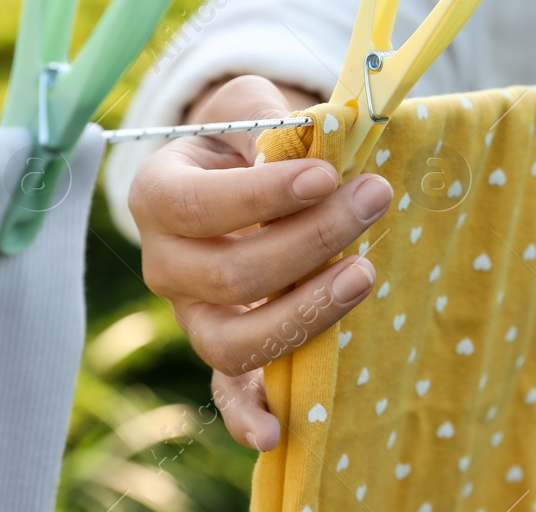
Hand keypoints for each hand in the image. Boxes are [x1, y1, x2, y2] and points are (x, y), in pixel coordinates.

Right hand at [129, 75, 392, 450]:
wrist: (232, 169)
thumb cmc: (248, 136)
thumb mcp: (251, 108)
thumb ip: (276, 119)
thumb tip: (325, 135)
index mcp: (161, 196)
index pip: (200, 206)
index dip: (264, 197)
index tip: (328, 174)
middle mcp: (166, 264)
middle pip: (231, 274)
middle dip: (312, 239)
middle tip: (374, 198)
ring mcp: (194, 314)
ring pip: (233, 339)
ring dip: (305, 311)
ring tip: (365, 272)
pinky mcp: (225, 348)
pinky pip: (226, 392)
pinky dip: (247, 416)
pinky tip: (279, 428)